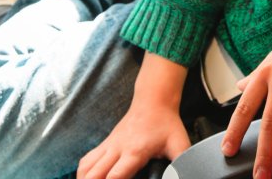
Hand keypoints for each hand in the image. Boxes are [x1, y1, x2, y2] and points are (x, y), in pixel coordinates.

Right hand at [78, 52, 190, 178]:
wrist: (154, 100)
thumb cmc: (166, 123)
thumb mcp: (179, 143)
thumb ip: (183, 162)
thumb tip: (188, 174)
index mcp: (135, 151)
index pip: (115, 175)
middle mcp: (118, 148)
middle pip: (94, 174)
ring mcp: (109, 145)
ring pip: (86, 167)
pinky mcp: (105, 143)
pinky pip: (87, 160)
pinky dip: (83, 172)